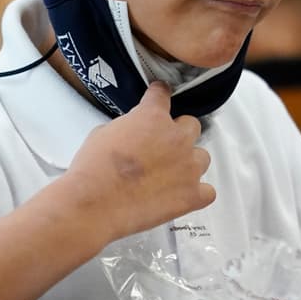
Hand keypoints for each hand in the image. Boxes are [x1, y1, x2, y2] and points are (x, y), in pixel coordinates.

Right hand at [64, 82, 214, 240]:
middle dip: (178, 134)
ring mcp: (188, 166)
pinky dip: (197, 193)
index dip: (159, 96)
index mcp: (153, 117)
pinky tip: (182, 196)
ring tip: (170, 176)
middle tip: (162, 148)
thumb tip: (133, 134)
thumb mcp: (103, 133)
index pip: (163, 95)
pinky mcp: (192, 195)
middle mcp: (177, 137)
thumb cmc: (93, 169)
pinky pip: (207, 191)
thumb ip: (127, 127)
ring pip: (202, 158)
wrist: (95, 204)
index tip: (159, 98)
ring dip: (189, 163)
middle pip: (191, 125)